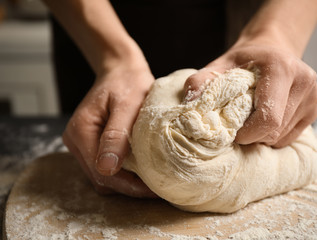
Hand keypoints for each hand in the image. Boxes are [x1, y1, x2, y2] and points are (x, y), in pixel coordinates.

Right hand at [63, 61, 156, 196]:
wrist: (121, 70)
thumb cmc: (127, 83)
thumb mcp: (127, 105)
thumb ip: (116, 135)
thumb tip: (107, 169)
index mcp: (80, 131)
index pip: (101, 172)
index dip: (128, 185)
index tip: (153, 189)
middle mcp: (75, 141)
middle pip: (100, 178)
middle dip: (128, 186)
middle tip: (156, 187)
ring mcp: (81, 144)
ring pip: (102, 176)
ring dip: (125, 181)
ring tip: (151, 180)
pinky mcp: (90, 144)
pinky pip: (104, 166)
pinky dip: (122, 172)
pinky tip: (140, 169)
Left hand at [184, 44, 316, 147]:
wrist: (272, 50)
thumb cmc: (244, 60)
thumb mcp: (220, 64)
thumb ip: (201, 81)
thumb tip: (190, 103)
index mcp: (281, 68)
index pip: (268, 118)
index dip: (247, 134)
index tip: (232, 132)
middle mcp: (304, 81)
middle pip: (274, 130)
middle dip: (252, 136)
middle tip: (238, 127)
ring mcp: (313, 96)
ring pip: (282, 136)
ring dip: (262, 137)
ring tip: (251, 120)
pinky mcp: (314, 109)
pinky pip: (290, 137)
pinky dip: (272, 136)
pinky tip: (264, 120)